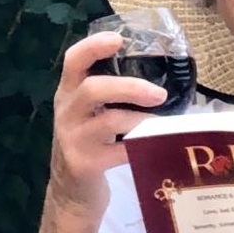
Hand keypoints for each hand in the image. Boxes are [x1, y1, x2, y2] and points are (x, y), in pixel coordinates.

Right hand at [47, 31, 166, 219]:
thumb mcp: (93, 114)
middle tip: (160, 94)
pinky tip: (156, 146)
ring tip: (164, 124)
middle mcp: (67, 112)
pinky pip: (117, 152)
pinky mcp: (84, 165)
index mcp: (70, 93)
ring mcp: (73, 140)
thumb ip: (115, 96)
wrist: (72, 192)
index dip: (93, 46)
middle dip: (129, 87)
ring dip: (142, 120)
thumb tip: (166, 80)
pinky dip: (140, 147)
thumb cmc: (92, 144)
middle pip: (93, 89)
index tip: (119, 39)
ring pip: (108, 121)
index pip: (73, 61)